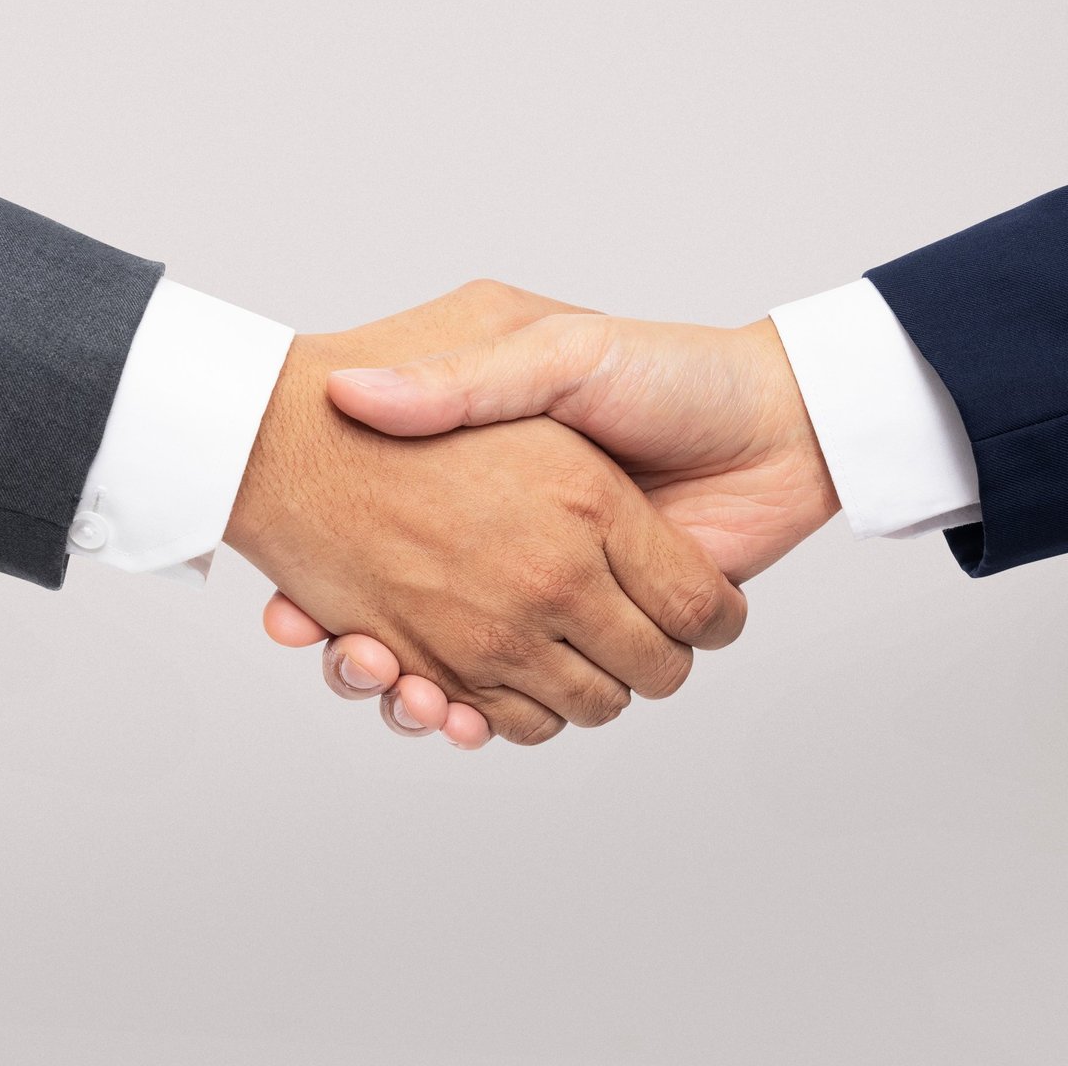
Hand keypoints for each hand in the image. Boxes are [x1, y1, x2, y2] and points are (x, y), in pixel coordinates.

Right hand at [224, 283, 748, 746]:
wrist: (777, 421)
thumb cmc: (666, 372)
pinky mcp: (603, 642)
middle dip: (365, 657)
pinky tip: (428, 701)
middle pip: (410, 630)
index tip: (290, 605)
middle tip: (335, 650)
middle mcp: (518, 555)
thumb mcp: (552, 352)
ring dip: (409, 692)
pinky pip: (524, 705)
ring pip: (458, 679)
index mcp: (498, 490)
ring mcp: (556, 605)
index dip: (333, 584)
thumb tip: (353, 391)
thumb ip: (464, 382)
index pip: (386, 547)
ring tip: (369, 670)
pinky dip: (470, 716)